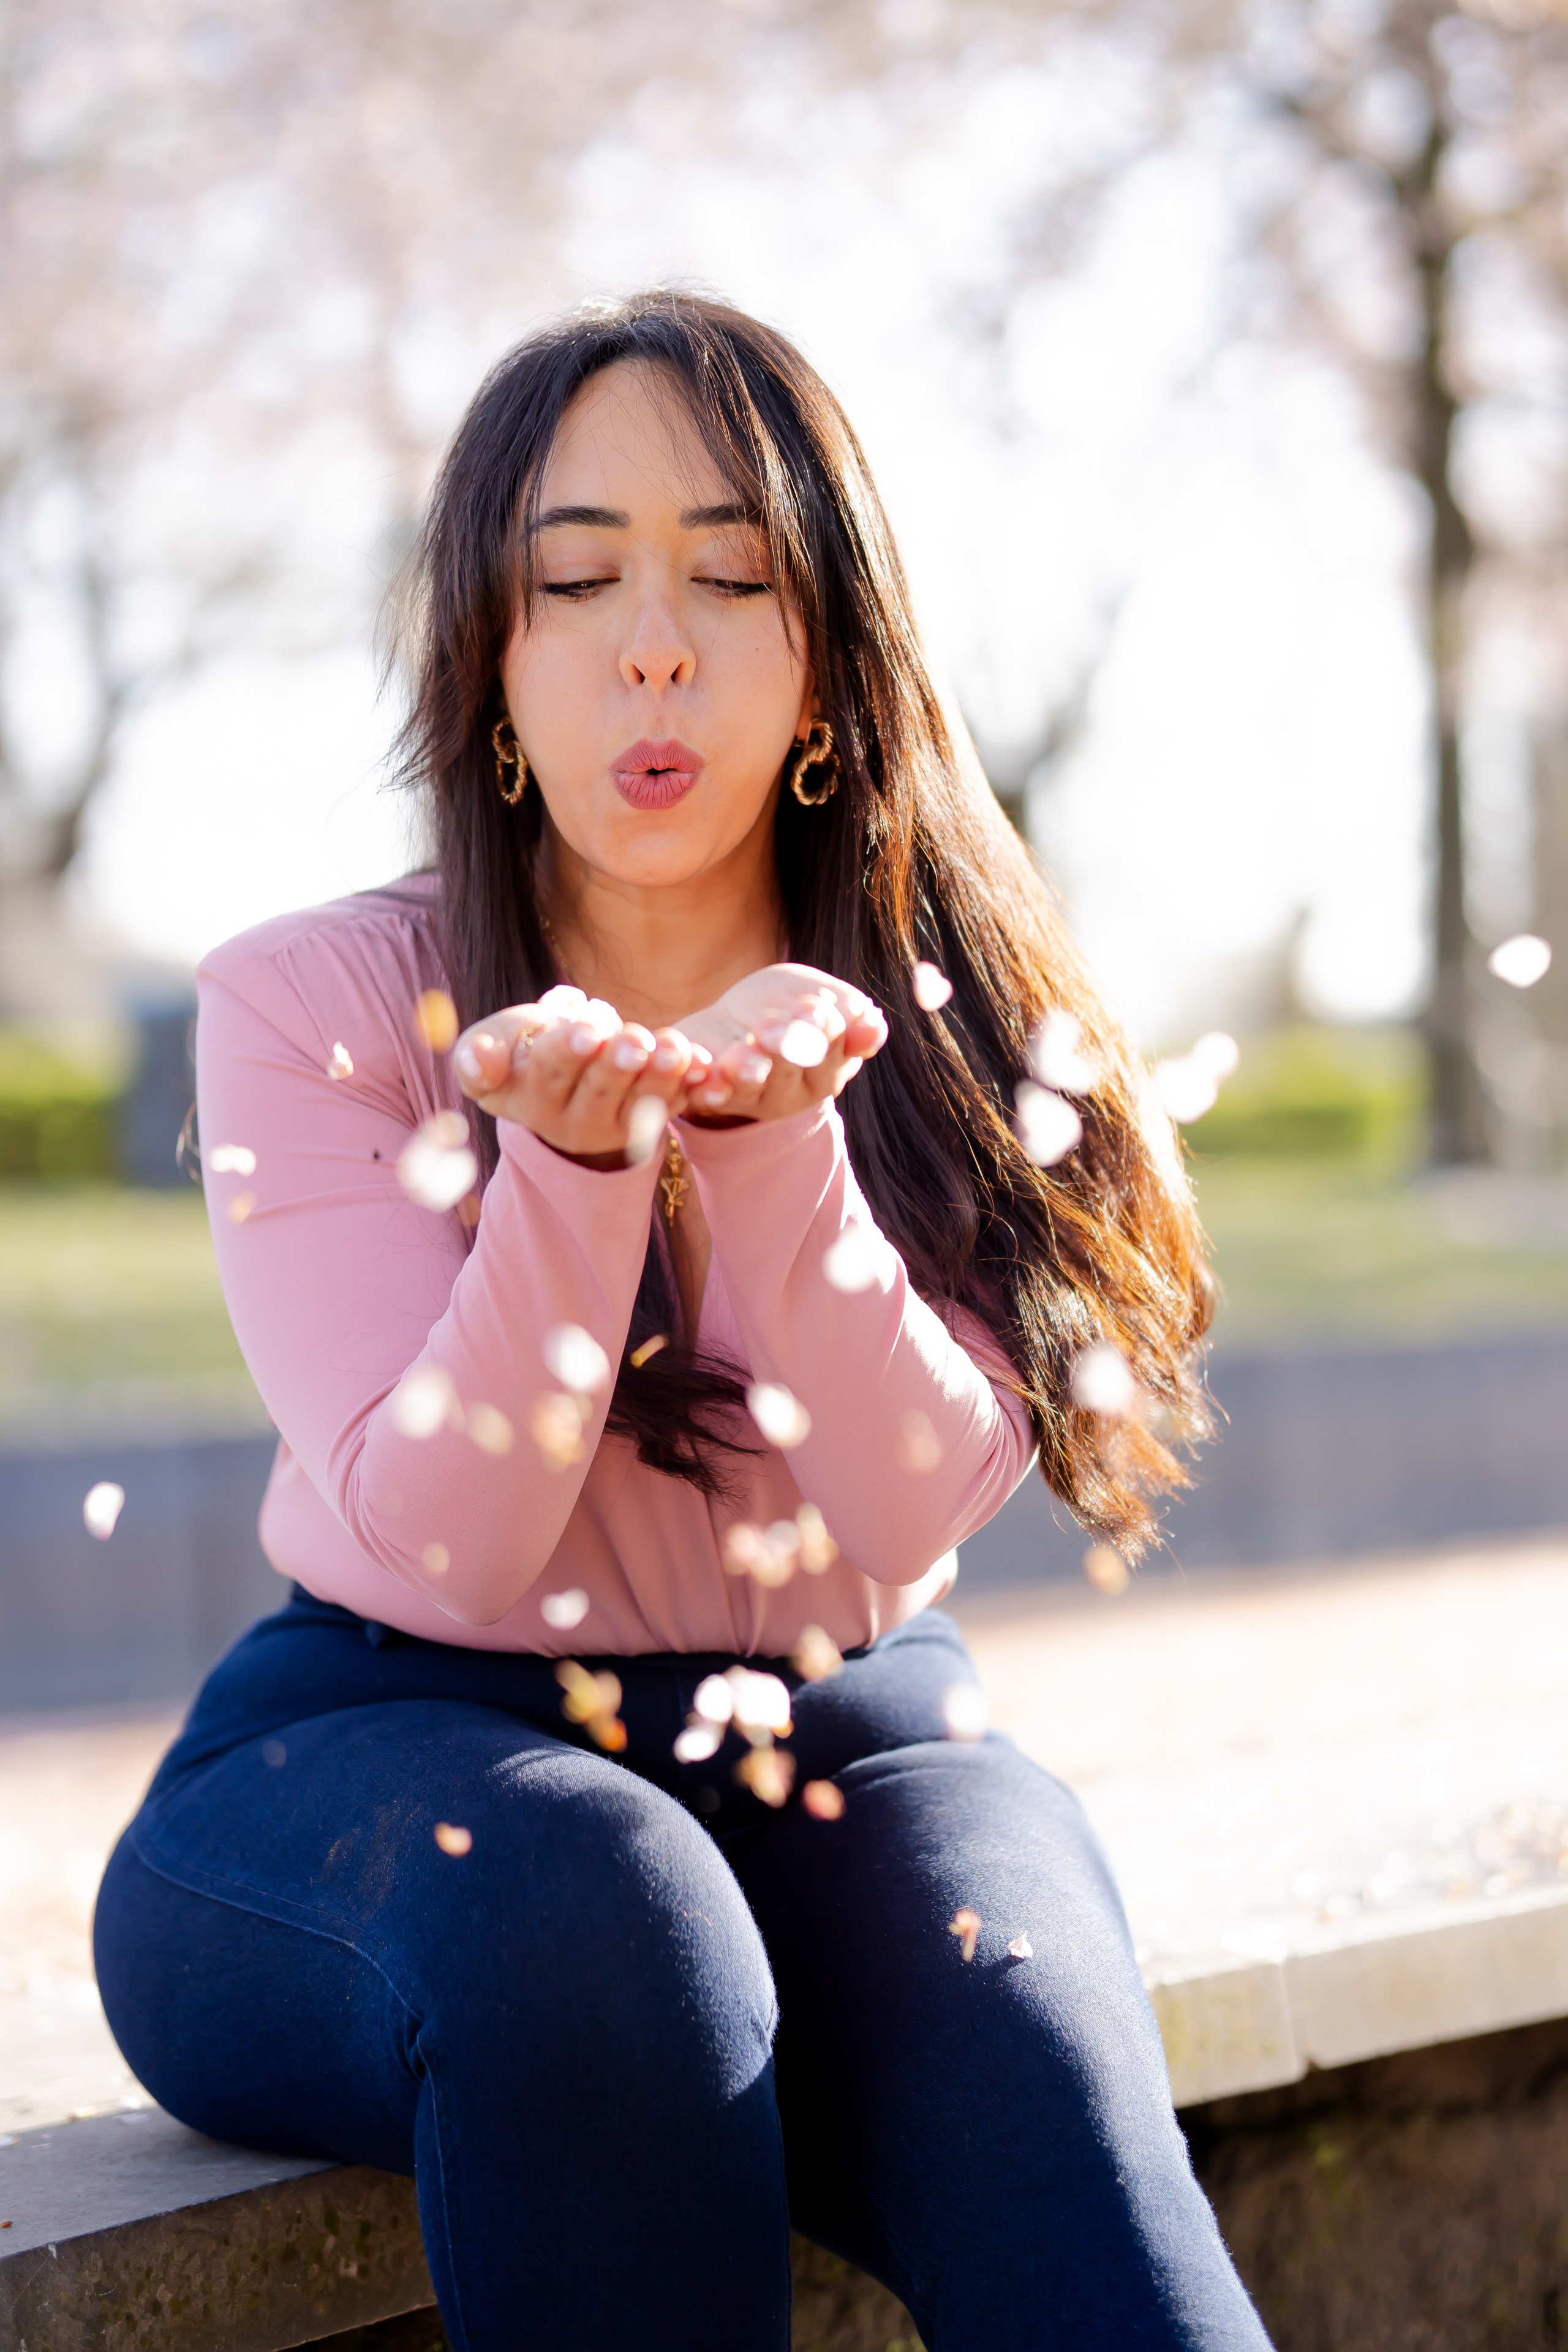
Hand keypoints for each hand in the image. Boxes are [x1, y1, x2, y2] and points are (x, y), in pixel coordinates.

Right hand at [452, 985, 707, 1163]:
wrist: (560, 1084)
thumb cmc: (522, 1053)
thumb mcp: (492, 1048)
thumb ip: (480, 1055)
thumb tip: (483, 1060)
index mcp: (530, 1098)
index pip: (549, 1073)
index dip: (569, 1050)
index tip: (589, 1031)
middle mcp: (572, 1121)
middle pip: (599, 1090)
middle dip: (619, 1063)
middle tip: (637, 1040)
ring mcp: (615, 1126)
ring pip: (641, 1102)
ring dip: (661, 1075)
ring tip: (675, 1049)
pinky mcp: (650, 1122)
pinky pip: (674, 1105)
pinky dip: (692, 1086)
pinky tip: (706, 1065)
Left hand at [675, 963, 887, 1123]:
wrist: (730, 1021)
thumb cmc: (785, 1006)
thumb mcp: (820, 995)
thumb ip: (847, 1011)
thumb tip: (873, 1025)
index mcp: (827, 1068)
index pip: (833, 1052)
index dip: (824, 1031)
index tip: (815, 1008)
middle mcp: (792, 1091)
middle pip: (790, 1074)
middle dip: (782, 1049)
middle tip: (769, 1028)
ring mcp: (751, 1097)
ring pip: (750, 1087)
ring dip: (746, 1072)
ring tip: (739, 1062)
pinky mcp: (711, 1095)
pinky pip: (709, 1096)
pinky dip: (707, 1088)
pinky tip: (703, 1075)